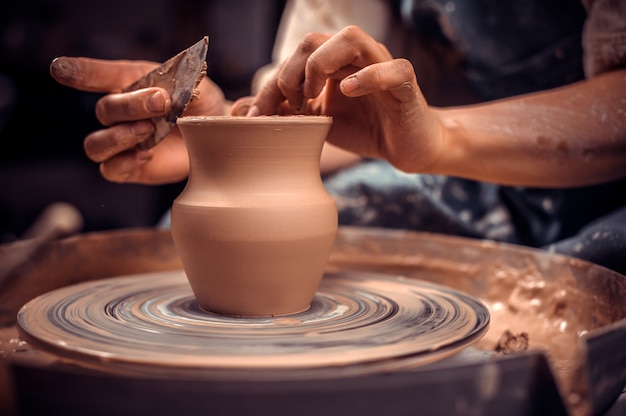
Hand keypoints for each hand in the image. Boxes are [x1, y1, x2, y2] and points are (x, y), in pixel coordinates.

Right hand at [50, 57, 224, 183]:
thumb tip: (175, 91)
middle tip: (161, 103)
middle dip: (131, 106)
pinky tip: (146, 154)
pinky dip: (124, 162)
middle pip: (105, 110)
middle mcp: (121, 113)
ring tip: (148, 131)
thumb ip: (187, 85)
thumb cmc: (203, 108)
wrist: (216, 138)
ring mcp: (123, 141)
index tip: (59, 69)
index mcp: (132, 84)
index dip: (81, 73)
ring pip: (96, 143)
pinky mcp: (131, 167)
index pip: (101, 75)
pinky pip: (111, 169)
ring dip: (119, 136)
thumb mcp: (200, 90)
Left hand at [245, 25, 444, 172]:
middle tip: (290, 108)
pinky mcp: (405, 83)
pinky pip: (391, 69)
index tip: (258, 116)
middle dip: (291, 73)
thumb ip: (288, 112)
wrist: (407, 146)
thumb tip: (242, 111)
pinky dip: (368, 77)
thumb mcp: (319, 122)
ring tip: (312, 98)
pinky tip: (347, 92)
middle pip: (313, 40)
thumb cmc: (365, 129)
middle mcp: (356, 56)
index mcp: (333, 62)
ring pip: (350, 39)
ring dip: (321, 65)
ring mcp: (382, 65)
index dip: (271, 86)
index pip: (294, 59)